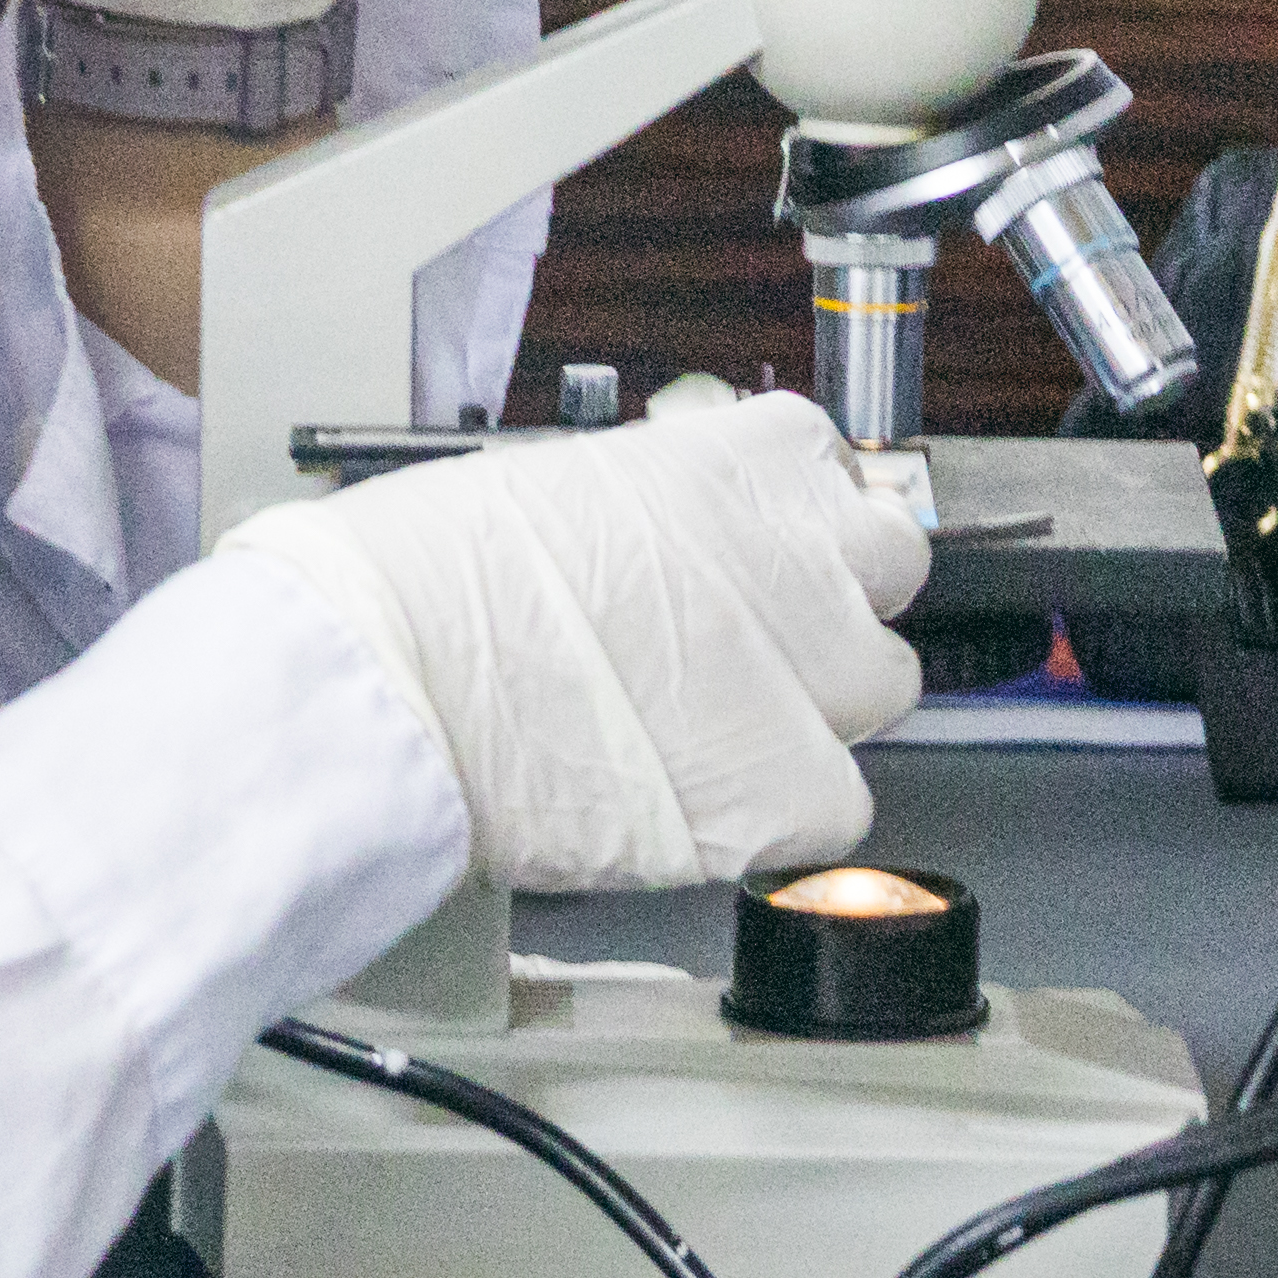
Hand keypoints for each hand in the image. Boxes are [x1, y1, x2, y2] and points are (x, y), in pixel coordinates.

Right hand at [223, 389, 925, 891]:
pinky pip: (833, 811)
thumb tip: (672, 550)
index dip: (787, 529)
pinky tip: (683, 804)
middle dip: (828, 610)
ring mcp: (812, 675)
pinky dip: (769, 820)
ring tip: (698, 736)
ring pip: (875, 691)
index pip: (832, 475)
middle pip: (888, 573)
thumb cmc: (428, 582)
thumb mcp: (561, 486)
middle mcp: (805, 551)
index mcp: (745, 457)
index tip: (751, 561)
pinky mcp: (794, 792)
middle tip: (740, 652)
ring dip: (808, 713)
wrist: (389, 687)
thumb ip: (662, 515)